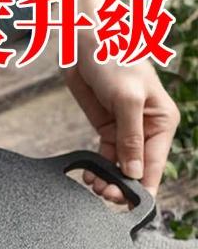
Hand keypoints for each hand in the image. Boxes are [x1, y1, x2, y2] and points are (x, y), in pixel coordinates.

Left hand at [64, 0, 179, 202]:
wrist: (86, 43)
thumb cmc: (114, 59)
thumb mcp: (126, 98)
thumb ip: (131, 136)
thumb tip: (134, 171)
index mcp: (161, 122)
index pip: (154, 164)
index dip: (142, 187)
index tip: (128, 204)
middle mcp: (146, 130)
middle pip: (137, 169)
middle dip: (122, 186)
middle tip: (104, 195)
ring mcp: (126, 130)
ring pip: (120, 166)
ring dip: (108, 180)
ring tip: (94, 188)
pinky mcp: (107, 128)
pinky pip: (105, 156)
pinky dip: (97, 169)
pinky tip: (88, 177)